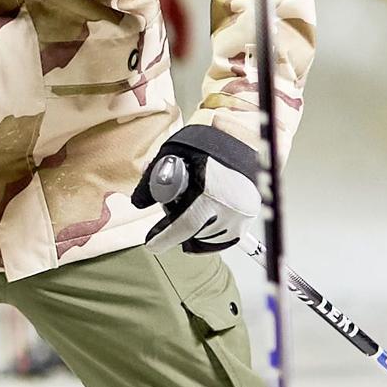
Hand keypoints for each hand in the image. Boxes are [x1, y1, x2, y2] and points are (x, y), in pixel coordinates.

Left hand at [130, 121, 262, 255]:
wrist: (243, 142)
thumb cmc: (209, 146)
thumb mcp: (175, 154)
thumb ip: (155, 178)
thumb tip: (139, 202)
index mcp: (211, 191)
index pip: (185, 226)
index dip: (164, 239)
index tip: (151, 245)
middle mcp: (229, 206)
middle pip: (194, 233)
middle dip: (177, 229)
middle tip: (170, 217)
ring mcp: (240, 216)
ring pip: (208, 238)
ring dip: (195, 231)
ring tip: (192, 209)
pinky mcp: (247, 220)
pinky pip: (224, 240)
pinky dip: (210, 236)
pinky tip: (203, 224)